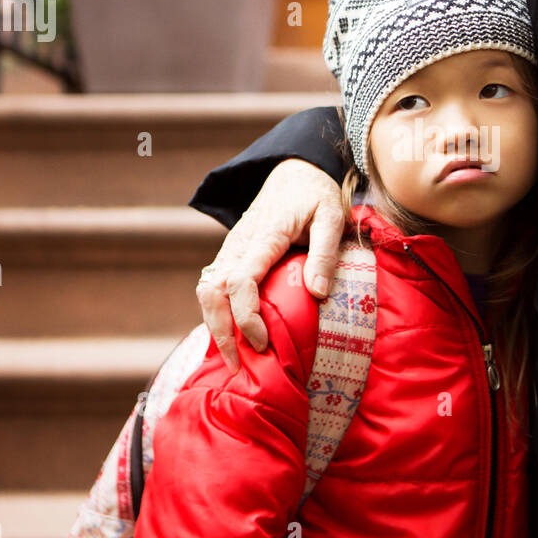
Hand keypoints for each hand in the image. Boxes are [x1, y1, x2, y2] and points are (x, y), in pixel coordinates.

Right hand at [196, 158, 343, 372]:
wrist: (294, 171)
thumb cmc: (317, 194)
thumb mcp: (331, 216)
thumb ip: (325, 253)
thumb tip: (318, 295)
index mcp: (264, 235)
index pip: (241, 281)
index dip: (247, 316)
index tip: (264, 342)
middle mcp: (239, 243)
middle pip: (212, 291)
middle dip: (221, 331)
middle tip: (240, 366)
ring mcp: (230, 248)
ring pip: (206, 290)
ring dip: (215, 325)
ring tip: (234, 359)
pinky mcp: (230, 254)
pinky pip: (213, 286)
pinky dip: (216, 313)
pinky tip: (232, 337)